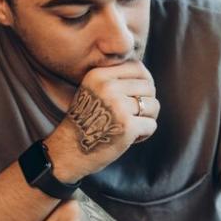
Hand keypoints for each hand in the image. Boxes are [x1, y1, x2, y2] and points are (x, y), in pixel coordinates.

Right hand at [45, 60, 159, 181]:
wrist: (68, 152)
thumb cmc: (86, 122)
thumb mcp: (93, 91)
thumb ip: (116, 80)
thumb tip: (149, 78)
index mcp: (99, 75)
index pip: (137, 67)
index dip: (145, 81)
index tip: (139, 96)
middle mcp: (107, 87)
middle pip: (148, 87)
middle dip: (147, 103)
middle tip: (134, 116)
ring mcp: (118, 107)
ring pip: (153, 105)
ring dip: (148, 118)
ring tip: (132, 127)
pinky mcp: (127, 126)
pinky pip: (152, 125)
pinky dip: (145, 134)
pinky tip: (130, 139)